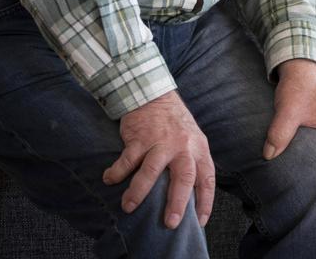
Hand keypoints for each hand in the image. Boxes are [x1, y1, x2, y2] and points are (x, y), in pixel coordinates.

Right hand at [102, 90, 214, 228]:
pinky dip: (117, 172)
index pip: (206, 177)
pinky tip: (109, 179)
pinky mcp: (140, 137)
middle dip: (177, 202)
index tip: (199, 220)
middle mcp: (182, 145)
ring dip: (139, 192)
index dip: (205, 200)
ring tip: (128, 207)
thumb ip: (193, 161)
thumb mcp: (192, 138)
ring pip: (151, 171)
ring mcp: (160, 141)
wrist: (154, 93)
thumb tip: (191, 196)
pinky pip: (128, 159)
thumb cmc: (174, 122)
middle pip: (183, 177)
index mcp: (198, 147)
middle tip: (170, 223)